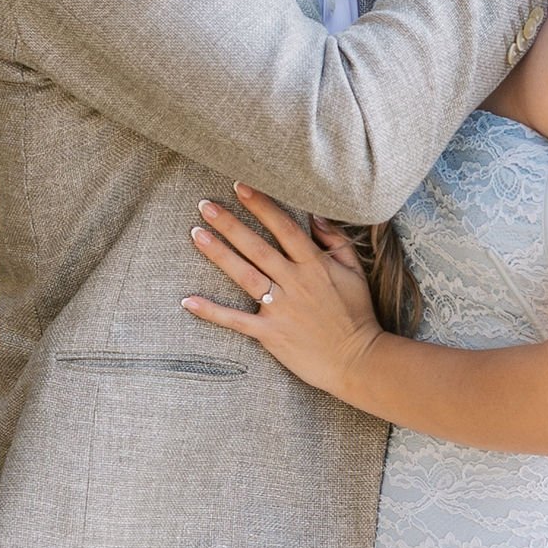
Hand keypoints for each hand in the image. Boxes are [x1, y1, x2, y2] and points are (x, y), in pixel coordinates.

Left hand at [186, 188, 382, 399]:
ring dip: (219, 254)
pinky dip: (211, 311)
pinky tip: (188, 301)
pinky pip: (236, 320)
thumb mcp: (355, 272)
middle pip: (257, 247)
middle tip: (205, 205)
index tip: (240, 187)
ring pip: (244, 275)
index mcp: (315, 265)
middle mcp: (295, 282)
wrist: (358, 361)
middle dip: (230, 224)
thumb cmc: (358, 316)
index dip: (262, 205)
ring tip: (196, 234)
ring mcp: (281, 308)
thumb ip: (336, 242)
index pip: (284, 227)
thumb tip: (316, 216)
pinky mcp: (270, 334)